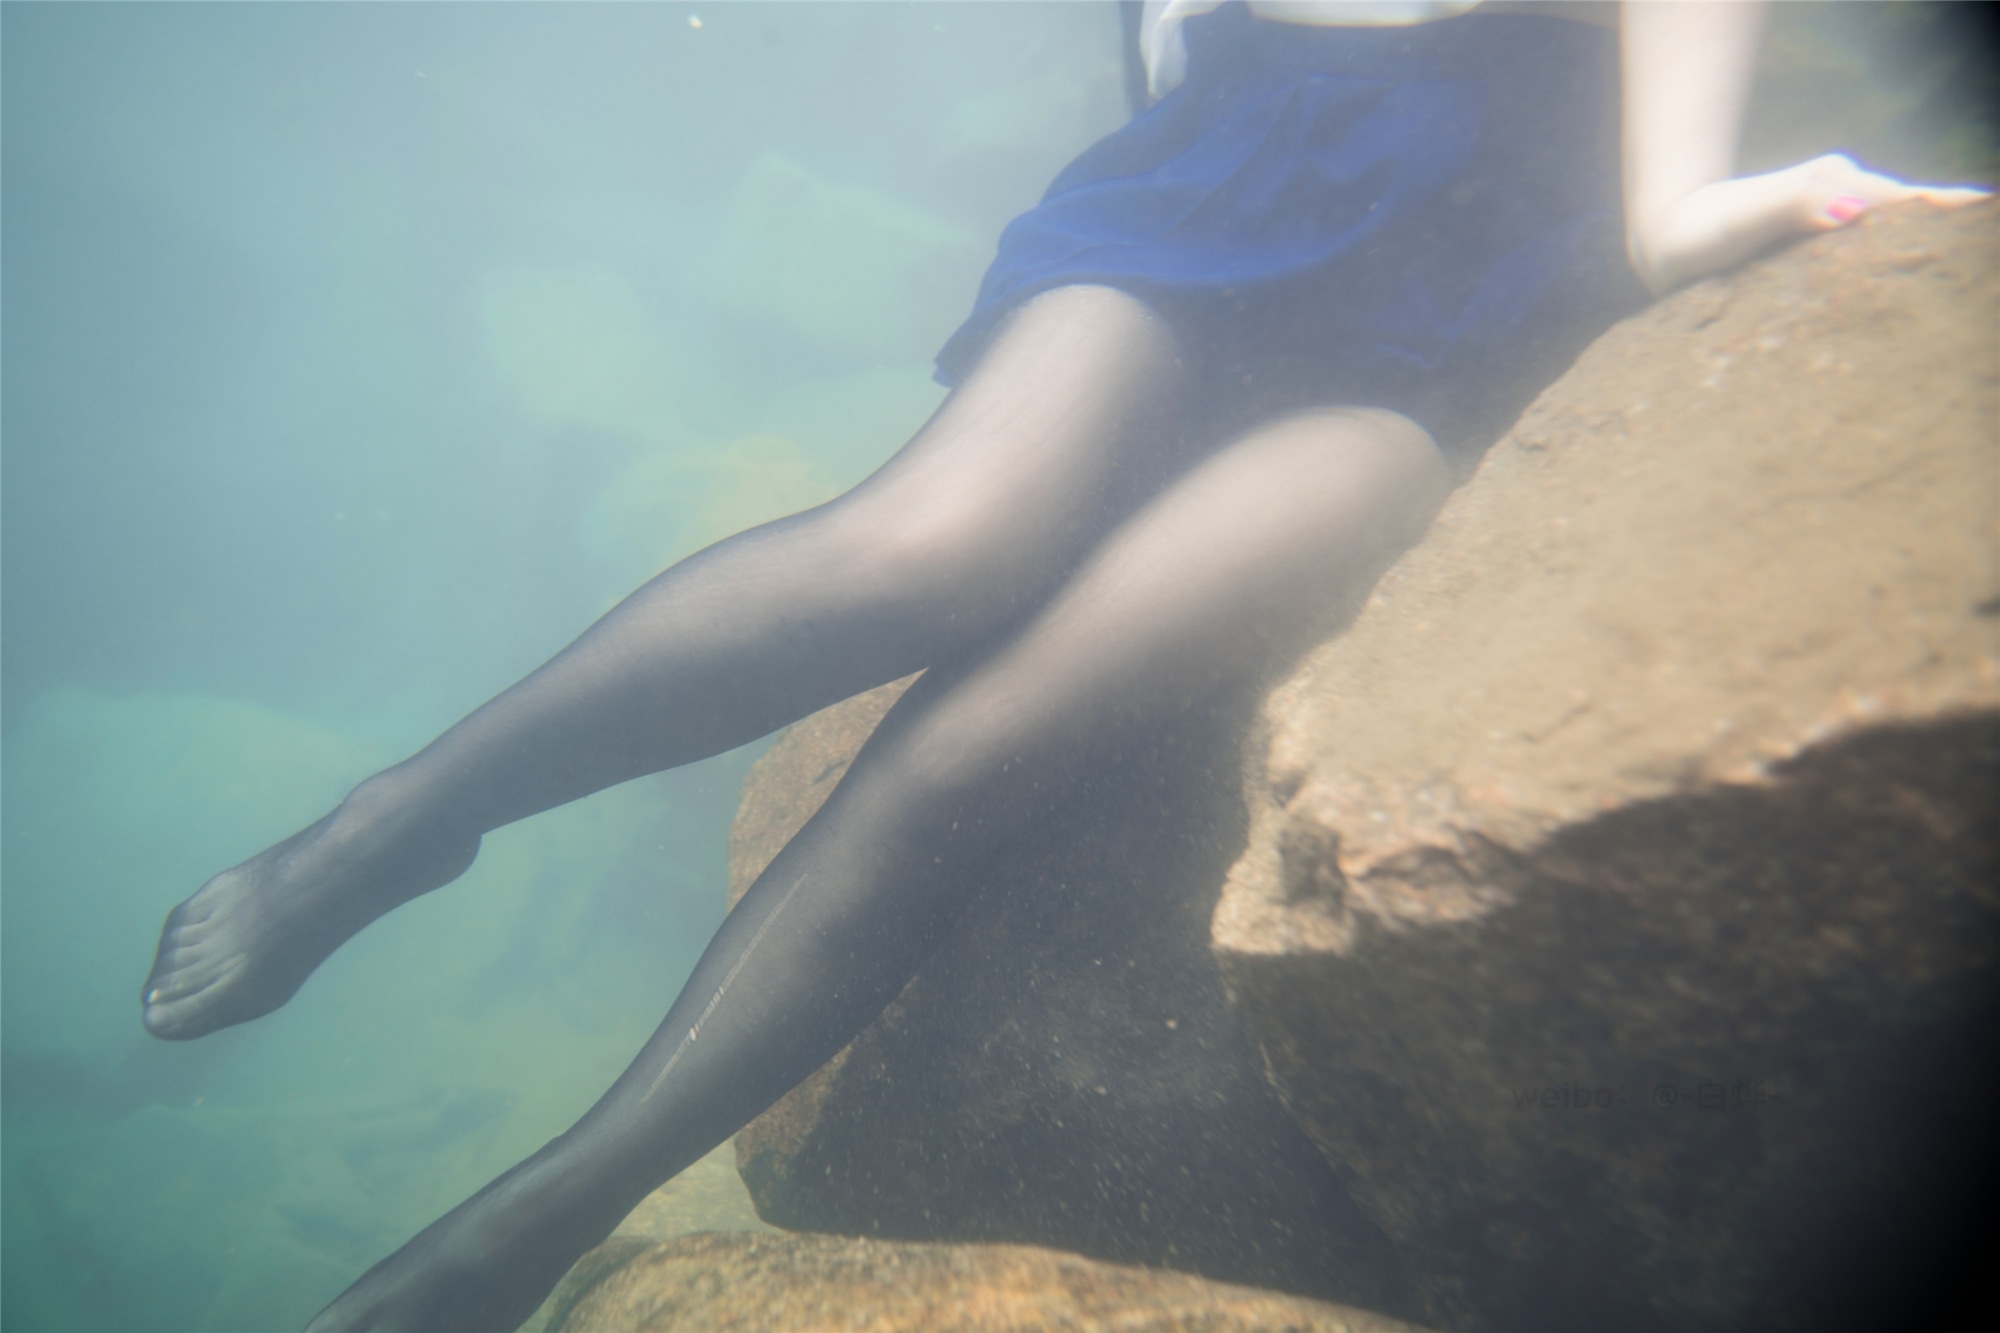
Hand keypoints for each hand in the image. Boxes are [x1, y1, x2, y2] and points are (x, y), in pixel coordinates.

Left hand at [1628, 154, 1990, 295]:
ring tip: (1971, 284)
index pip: (1907, 201)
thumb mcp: (1738, 222)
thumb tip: (1853, 209)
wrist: (1666, 242)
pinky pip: (1875, 253)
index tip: (1984, 222)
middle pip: (1914, 213)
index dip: (1949, 214)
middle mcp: (1845, 195)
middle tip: (1984, 275)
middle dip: (1954, 234)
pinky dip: (1905, 267)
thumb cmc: (1696, 233)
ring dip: (1936, 250)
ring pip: (1900, 233)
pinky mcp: (1827, 246)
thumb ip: (1792, 206)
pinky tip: (1926, 297)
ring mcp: (1839, 219)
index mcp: (1835, 184)